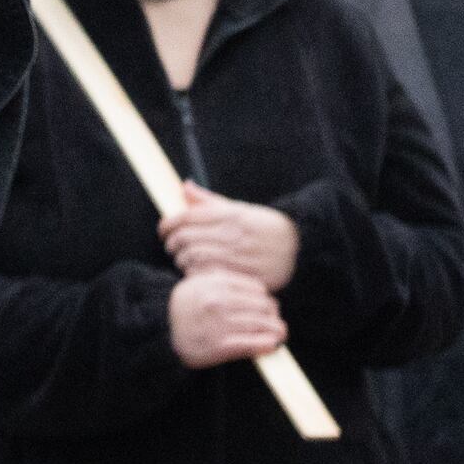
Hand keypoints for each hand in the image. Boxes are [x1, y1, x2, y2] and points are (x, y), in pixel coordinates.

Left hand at [161, 184, 300, 289]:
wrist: (300, 246)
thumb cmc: (265, 226)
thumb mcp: (240, 208)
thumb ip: (209, 200)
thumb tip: (184, 186)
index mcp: (229, 214)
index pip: (185, 217)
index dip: (167, 224)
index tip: (162, 229)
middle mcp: (233, 234)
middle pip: (185, 239)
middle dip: (172, 243)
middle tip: (171, 245)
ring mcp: (239, 256)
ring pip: (193, 259)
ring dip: (182, 260)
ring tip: (184, 259)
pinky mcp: (245, 275)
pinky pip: (210, 276)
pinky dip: (198, 274)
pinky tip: (199, 272)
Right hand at [168, 267, 289, 369]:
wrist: (159, 330)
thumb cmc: (182, 307)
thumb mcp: (197, 283)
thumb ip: (223, 279)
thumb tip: (258, 289)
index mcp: (215, 284)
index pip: (257, 288)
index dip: (265, 298)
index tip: (266, 306)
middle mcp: (219, 302)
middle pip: (263, 306)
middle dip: (273, 315)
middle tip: (274, 321)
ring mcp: (220, 324)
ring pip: (263, 325)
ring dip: (276, 330)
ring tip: (278, 334)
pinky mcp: (220, 346)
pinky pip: (253, 344)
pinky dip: (266, 344)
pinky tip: (270, 345)